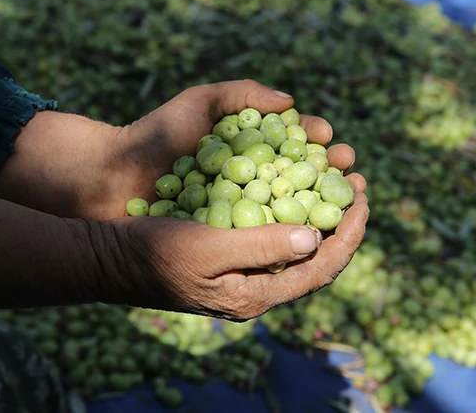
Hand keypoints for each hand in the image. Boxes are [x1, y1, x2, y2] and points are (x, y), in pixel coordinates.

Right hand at [92, 188, 368, 319]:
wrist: (111, 260)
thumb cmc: (154, 251)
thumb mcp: (207, 248)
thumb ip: (261, 247)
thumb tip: (314, 238)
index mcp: (255, 295)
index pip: (319, 268)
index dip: (348, 234)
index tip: (364, 197)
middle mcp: (255, 291)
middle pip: (316, 261)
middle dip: (342, 223)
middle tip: (358, 182)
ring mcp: (243, 278)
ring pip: (298, 249)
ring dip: (321, 215)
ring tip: (336, 180)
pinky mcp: (231, 261)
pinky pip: (275, 239)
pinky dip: (293, 213)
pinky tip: (294, 189)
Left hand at [102, 79, 361, 218]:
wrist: (113, 178)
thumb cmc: (155, 138)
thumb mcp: (199, 104)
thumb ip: (242, 94)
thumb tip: (291, 102)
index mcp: (248, 152)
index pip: (294, 148)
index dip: (318, 146)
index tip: (333, 144)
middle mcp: (250, 184)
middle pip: (302, 180)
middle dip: (330, 175)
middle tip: (349, 171)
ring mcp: (240, 216)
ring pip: (292, 212)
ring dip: (323, 207)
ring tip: (345, 199)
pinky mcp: (228, 241)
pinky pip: (267, 239)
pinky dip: (293, 236)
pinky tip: (312, 232)